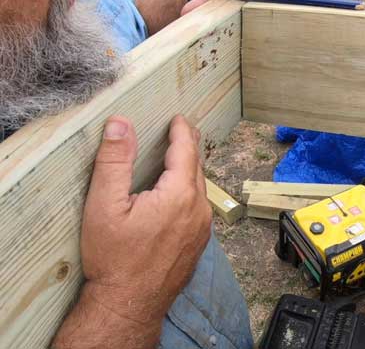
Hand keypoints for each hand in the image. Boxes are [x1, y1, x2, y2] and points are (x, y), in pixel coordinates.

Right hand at [54, 115, 211, 347]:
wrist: (128, 305)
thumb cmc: (114, 259)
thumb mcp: (104, 206)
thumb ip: (113, 161)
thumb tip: (120, 124)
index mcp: (179, 195)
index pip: (185, 151)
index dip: (181, 131)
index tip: (178, 118)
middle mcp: (198, 210)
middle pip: (196, 169)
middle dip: (187, 147)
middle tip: (180, 132)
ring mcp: (202, 229)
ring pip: (199, 190)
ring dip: (189, 171)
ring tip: (178, 158)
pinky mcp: (198, 244)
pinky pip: (198, 208)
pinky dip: (189, 193)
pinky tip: (176, 196)